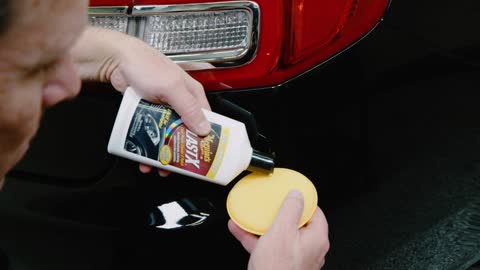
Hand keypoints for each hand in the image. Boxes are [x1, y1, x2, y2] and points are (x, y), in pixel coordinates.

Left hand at [72, 27, 210, 175]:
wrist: (116, 61)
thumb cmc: (146, 65)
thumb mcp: (171, 87)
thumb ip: (188, 107)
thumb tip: (204, 128)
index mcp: (192, 94)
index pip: (206, 119)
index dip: (207, 137)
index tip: (205, 154)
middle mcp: (180, 102)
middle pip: (186, 132)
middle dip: (182, 151)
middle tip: (180, 167)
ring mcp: (163, 109)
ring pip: (168, 136)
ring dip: (164, 153)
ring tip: (160, 167)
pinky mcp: (148, 113)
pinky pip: (152, 134)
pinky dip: (148, 148)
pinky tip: (144, 157)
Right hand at [228, 190, 329, 269]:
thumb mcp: (282, 231)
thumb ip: (290, 209)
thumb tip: (297, 194)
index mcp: (316, 238)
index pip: (314, 211)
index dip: (302, 200)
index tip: (290, 192)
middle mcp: (310, 249)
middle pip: (295, 223)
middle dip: (278, 213)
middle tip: (269, 205)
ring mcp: (296, 258)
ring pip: (280, 235)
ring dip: (263, 225)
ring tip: (249, 216)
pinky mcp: (282, 265)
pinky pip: (269, 247)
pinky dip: (256, 238)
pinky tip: (241, 230)